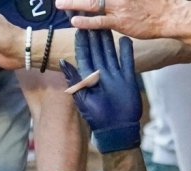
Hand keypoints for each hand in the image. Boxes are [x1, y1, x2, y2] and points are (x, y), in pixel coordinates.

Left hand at [54, 0, 172, 39]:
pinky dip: (86, 21)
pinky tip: (75, 20)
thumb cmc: (155, 2)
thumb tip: (107, 2)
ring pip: (92, 3)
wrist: (170, 15)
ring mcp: (119, 6)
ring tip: (60, 4)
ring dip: (74, 3)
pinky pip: (99, 21)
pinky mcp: (120, 22)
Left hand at [59, 29, 140, 151]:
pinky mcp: (127, 78)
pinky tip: (125, 39)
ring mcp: (114, 75)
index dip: (82, 43)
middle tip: (93, 22)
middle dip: (95, 37)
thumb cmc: (96, 117)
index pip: (84, 56)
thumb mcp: (82, 97)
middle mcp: (100, 74)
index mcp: (88, 78)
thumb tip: (63, 61)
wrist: (116, 128)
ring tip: (107, 25)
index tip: (80, 29)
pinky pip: (127, 61)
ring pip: (111, 53)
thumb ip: (74, 79)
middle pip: (97, 51)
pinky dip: (126, 51)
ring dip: (109, 40)